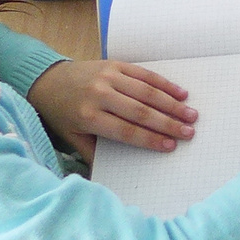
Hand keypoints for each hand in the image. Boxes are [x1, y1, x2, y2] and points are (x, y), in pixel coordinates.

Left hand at [26, 59, 197, 159]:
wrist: (48, 80)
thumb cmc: (62, 113)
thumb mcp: (71, 137)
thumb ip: (93, 153)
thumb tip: (110, 175)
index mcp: (88, 116)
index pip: (126, 131)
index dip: (150, 139)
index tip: (171, 146)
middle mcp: (100, 94)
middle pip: (140, 111)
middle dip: (168, 123)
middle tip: (189, 132)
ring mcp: (109, 77)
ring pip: (146, 92)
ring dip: (172, 104)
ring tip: (191, 115)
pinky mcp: (115, 64)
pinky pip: (144, 74)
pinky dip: (164, 84)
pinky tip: (181, 93)